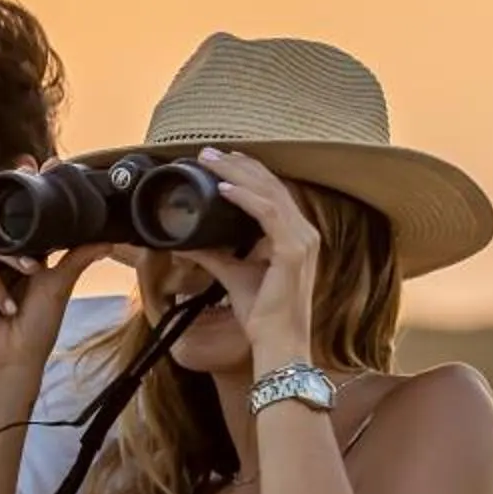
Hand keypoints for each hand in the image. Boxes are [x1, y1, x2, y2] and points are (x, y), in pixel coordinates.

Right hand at [0, 229, 113, 385]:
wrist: (15, 358)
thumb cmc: (36, 327)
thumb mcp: (60, 286)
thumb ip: (77, 258)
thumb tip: (108, 241)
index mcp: (18, 257)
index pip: (22, 229)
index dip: (34, 231)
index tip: (53, 242)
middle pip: (1, 232)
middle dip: (21, 248)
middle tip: (37, 268)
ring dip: (9, 263)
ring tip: (24, 283)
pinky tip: (4, 307)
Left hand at [178, 148, 318, 370]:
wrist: (277, 342)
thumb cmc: (263, 314)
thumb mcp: (233, 275)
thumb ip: (215, 255)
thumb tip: (187, 243)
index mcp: (295, 237)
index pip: (273, 193)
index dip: (247, 172)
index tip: (220, 160)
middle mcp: (304, 234)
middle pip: (272, 185)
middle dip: (239, 164)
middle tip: (209, 151)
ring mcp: (302, 241)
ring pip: (270, 193)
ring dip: (238, 173)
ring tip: (211, 160)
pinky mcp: (293, 251)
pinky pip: (268, 214)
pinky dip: (245, 198)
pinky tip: (224, 188)